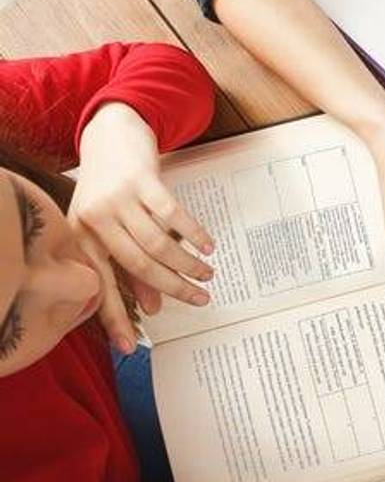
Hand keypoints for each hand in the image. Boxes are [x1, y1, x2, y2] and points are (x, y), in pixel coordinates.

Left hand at [71, 103, 214, 349]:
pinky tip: (207, 246)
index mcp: (80, 238)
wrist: (109, 135)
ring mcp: (118, 199)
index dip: (116, 318)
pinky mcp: (142, 181)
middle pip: (138, 265)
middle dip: (173, 288)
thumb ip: (128, 268)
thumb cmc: (108, 188)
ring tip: (207, 274)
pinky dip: (194, 234)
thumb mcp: (109, 229)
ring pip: (158, 244)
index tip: (133, 347)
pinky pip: (173, 215)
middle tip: (200, 300)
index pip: (100, 286)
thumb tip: (153, 307)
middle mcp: (95, 220)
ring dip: (187, 264)